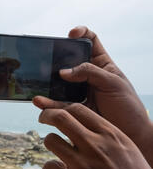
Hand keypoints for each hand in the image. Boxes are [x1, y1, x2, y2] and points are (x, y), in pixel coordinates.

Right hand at [33, 26, 152, 164]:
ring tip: (38, 87)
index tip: (71, 34)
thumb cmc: (127, 106)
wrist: (130, 135)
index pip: (90, 41)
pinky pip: (56, 104)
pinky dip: (46, 103)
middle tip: (45, 61)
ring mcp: (77, 92)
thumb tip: (64, 71)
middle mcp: (86, 76)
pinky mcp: (72, 109)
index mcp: (101, 64)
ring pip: (58, 84)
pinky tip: (40, 102)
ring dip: (46, 85)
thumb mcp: (113, 83)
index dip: (80, 33)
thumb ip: (90, 73)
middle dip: (54, 60)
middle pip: (67, 62)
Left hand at [38, 103, 152, 168]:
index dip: (63, 109)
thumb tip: (81, 124)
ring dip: (51, 143)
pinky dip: (52, 167)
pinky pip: (49, 167)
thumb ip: (104, 135)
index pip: (77, 109)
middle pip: (59, 118)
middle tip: (43, 118)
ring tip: (58, 151)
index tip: (56, 113)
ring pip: (50, 140)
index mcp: (111, 134)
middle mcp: (96, 147)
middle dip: (46, 115)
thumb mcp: (126, 148)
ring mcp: (83, 166)